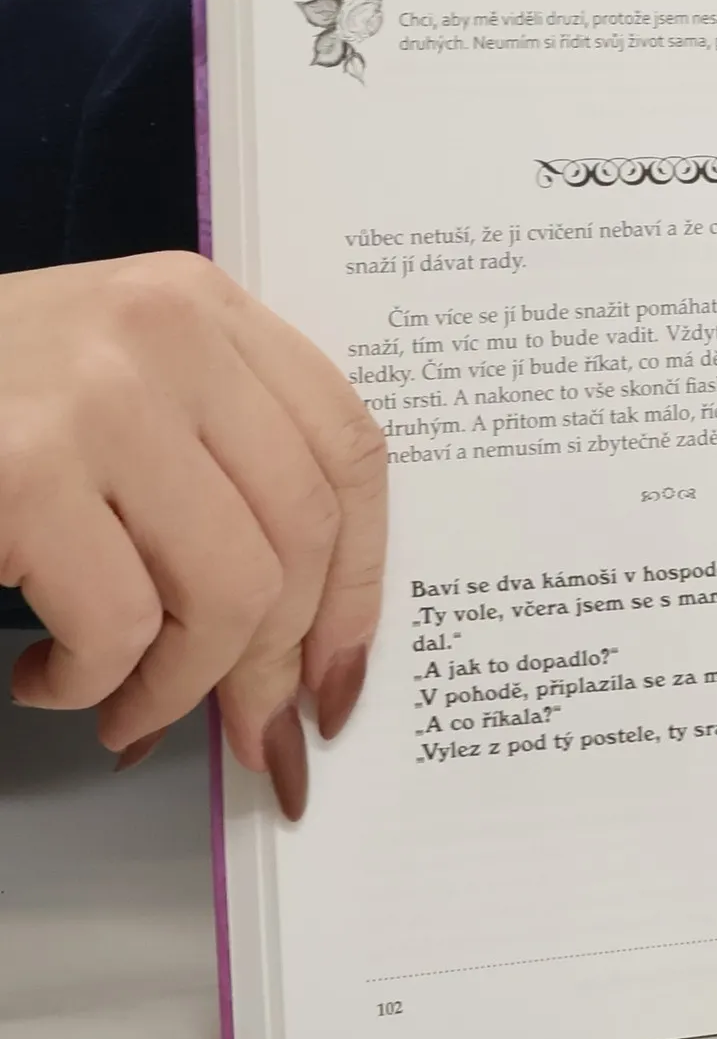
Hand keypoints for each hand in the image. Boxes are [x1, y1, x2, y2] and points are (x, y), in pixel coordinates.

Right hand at [0, 253, 386, 818]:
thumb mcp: (113, 394)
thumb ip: (214, 472)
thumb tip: (306, 651)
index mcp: (203, 306)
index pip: (349, 452)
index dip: (361, 581)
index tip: (340, 674)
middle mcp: (167, 331)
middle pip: (304, 534)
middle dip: (278, 664)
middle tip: (244, 733)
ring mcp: (96, 396)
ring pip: (233, 590)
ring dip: (180, 687)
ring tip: (123, 708)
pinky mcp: (23, 472)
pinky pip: (123, 625)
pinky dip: (93, 683)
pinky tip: (46, 680)